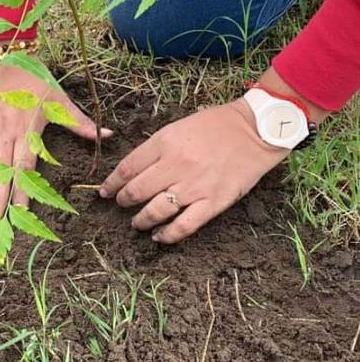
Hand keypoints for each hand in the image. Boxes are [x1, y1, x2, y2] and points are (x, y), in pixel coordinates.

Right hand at [0, 64, 112, 224]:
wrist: (5, 56)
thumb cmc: (33, 80)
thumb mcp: (58, 100)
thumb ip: (79, 122)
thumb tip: (107, 134)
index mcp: (27, 132)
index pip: (25, 168)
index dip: (22, 191)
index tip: (21, 212)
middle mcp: (5, 134)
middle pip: (1, 172)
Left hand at [99, 98, 288, 242]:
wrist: (256, 130)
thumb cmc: (216, 125)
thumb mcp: (178, 127)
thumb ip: (156, 147)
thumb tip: (133, 169)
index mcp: (164, 143)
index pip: (127, 168)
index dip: (112, 183)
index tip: (105, 191)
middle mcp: (175, 165)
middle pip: (136, 191)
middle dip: (123, 201)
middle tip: (120, 204)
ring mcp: (194, 186)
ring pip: (155, 211)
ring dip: (140, 221)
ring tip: (136, 224)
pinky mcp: (213, 202)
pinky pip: (184, 226)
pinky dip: (167, 235)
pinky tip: (159, 237)